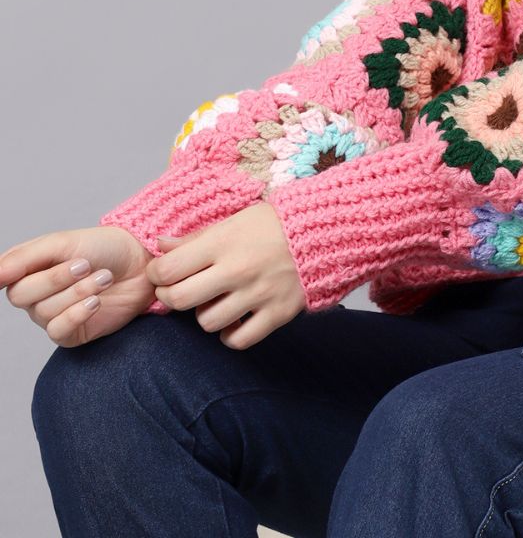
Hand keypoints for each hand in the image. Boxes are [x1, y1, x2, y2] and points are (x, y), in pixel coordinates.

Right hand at [0, 226, 155, 346]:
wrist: (141, 262)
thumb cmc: (102, 247)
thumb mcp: (63, 242)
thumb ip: (24, 257)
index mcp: (27, 268)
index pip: (5, 275)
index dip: (12, 272)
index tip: (29, 267)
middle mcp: (34, 294)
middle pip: (21, 295)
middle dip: (57, 278)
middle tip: (86, 264)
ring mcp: (51, 314)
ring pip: (45, 311)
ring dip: (79, 292)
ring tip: (105, 277)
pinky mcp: (71, 332)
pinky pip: (58, 331)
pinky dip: (77, 314)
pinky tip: (96, 301)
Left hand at [145, 201, 305, 349]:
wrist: (325, 231)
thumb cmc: (273, 225)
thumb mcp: (233, 221)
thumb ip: (196, 237)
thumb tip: (161, 244)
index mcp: (223, 243)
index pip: (168, 270)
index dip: (157, 274)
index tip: (164, 272)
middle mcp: (238, 270)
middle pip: (181, 299)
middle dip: (173, 297)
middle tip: (181, 291)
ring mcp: (259, 294)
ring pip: (208, 322)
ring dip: (205, 315)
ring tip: (216, 301)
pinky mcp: (278, 312)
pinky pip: (240, 340)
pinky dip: (231, 335)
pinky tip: (235, 320)